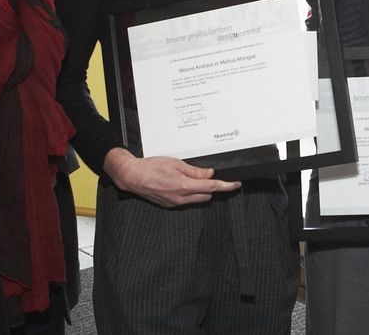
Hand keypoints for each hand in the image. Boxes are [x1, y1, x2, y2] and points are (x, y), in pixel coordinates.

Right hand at [103, 147, 239, 207]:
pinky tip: (182, 184)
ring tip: (192, 178)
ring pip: (196, 200)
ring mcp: (175, 203)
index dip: (226, 186)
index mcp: (185, 186)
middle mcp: (181, 198)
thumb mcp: (176, 163)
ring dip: (200, 191)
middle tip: (209, 176)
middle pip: (206, 196)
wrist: (132, 177)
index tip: (236, 185)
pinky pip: (186, 201)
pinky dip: (189, 194)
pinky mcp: (169, 204)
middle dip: (211, 188)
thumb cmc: (151, 167)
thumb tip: (209, 174)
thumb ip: (195, 171)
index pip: (212, 188)